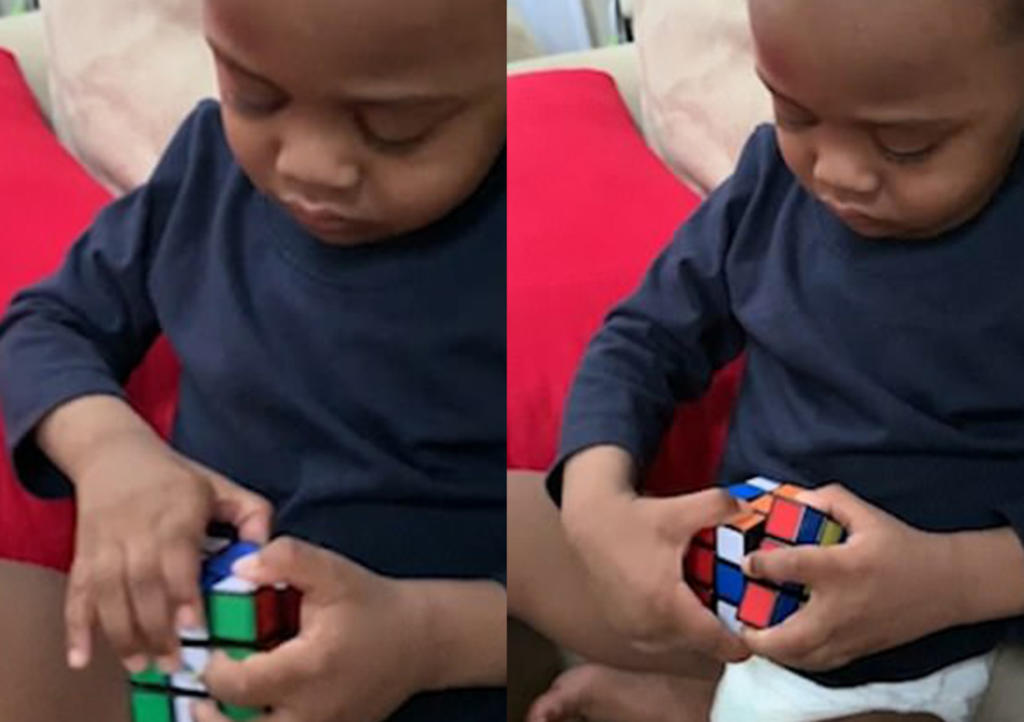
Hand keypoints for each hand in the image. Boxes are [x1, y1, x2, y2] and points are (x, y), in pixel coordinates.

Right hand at [66, 435, 271, 673]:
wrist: (113, 453)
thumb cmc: (176, 477)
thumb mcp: (220, 485)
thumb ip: (251, 512)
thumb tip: (264, 545)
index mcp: (177, 514)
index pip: (177, 559)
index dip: (183, 593)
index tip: (194, 625)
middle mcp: (138, 531)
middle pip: (142, 585)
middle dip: (156, 627)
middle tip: (173, 663)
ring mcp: (106, 544)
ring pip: (109, 594)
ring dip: (122, 634)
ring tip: (140, 666)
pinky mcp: (83, 555)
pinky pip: (77, 592)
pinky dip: (76, 626)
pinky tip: (82, 658)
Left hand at [195, 538, 425, 721]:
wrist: (421, 639)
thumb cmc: (373, 606)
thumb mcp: (333, 572)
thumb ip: (287, 560)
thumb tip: (241, 566)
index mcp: (308, 669)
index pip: (236, 685)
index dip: (212, 669)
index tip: (216, 648)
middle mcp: (312, 711)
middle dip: (210, 714)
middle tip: (201, 694)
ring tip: (219, 707)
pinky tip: (256, 708)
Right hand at [561, 446, 749, 662]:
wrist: (590, 522)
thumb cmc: (634, 518)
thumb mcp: (678, 511)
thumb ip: (718, 507)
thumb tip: (750, 509)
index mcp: (668, 605)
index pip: (720, 644)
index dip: (743, 639)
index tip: (753, 623)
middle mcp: (649, 628)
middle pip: (703, 647)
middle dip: (720, 630)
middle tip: (731, 603)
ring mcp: (633, 632)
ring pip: (681, 645)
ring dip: (695, 630)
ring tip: (703, 600)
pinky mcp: (623, 630)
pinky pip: (660, 640)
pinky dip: (672, 628)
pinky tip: (675, 600)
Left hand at [740, 484, 958, 670]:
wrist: (946, 585)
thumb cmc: (902, 547)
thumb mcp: (866, 514)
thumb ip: (827, 499)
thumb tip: (794, 499)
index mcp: (843, 567)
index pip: (793, 567)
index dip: (762, 565)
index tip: (747, 562)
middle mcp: (843, 607)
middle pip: (792, 636)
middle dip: (758, 635)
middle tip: (738, 619)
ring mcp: (851, 635)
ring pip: (802, 658)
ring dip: (772, 650)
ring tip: (753, 634)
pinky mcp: (859, 650)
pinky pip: (818, 665)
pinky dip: (794, 659)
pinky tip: (782, 645)